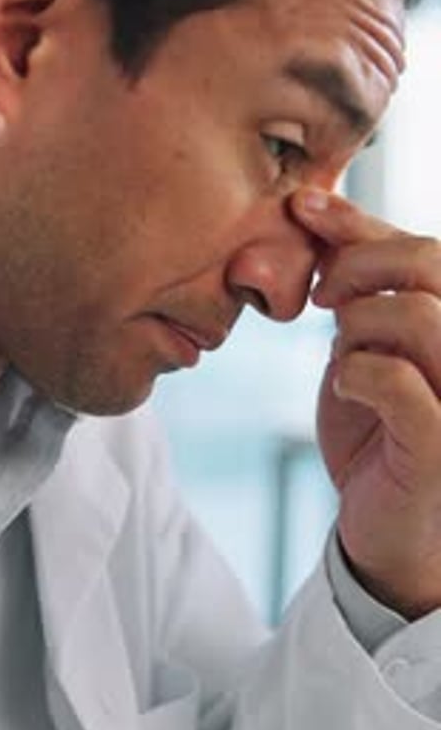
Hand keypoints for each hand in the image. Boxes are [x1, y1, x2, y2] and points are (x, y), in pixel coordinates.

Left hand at [291, 188, 440, 618]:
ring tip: (342, 354)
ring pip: (415, 314)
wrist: (386, 523)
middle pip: (430, 264)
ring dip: (356, 326)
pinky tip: (346, 386)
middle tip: (320, 295)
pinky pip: (397, 380)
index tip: (302, 206)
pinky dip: (357, 374)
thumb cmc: (378, 430)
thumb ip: (363, 288)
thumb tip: (319, 215)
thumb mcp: (367, 346)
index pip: (423, 248)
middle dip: (357, 264)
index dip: (359, 222)